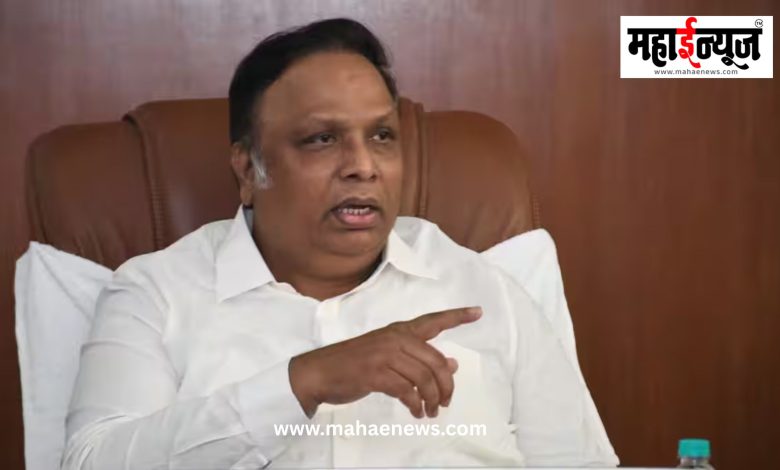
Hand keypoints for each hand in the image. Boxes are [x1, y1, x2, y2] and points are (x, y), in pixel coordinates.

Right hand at [289, 306, 481, 418]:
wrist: (319, 372)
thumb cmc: (353, 364)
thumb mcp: (386, 356)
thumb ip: (417, 358)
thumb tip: (452, 364)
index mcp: (398, 331)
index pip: (433, 321)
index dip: (456, 316)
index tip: (477, 312)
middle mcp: (394, 339)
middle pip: (435, 361)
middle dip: (446, 385)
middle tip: (446, 402)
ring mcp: (384, 355)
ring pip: (424, 378)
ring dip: (432, 399)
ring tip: (430, 411)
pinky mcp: (376, 373)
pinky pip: (407, 391)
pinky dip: (416, 405)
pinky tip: (416, 412)